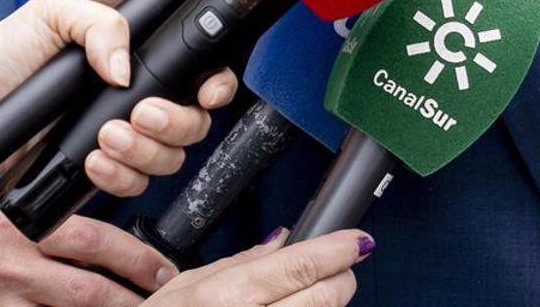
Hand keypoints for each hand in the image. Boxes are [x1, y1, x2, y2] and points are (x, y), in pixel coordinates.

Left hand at [0, 0, 238, 191]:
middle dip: (176, 123)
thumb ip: (99, 24)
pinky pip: (132, 185)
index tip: (207, 92)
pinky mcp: (96, 169)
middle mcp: (133, 97)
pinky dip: (120, 177)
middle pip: (192, 122)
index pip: (196, 72)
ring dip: (146, 151)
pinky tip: (93, 160)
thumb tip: (127, 69)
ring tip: (107, 136)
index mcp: (133, 56)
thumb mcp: (51, 14)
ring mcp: (117, 135)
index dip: (215, 85)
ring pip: (167, 158)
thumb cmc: (1, 55)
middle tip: (142, 114)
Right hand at [0, 205, 173, 305]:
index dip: (138, 258)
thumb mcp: (9, 214)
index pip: (95, 242)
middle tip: (165, 303)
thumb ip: (55, 220)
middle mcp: (15, 268)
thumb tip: (108, 233)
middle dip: (132, 302)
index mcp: (25, 229)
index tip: (165, 272)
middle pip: (88, 291)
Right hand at [149, 229, 370, 304]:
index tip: (359, 240)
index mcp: (222, 297)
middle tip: (340, 270)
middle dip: (341, 280)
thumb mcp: (181, 290)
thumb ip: (236, 262)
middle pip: (323, 298)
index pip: (299, 266)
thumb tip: (280, 240)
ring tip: (311, 297)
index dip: (338, 249)